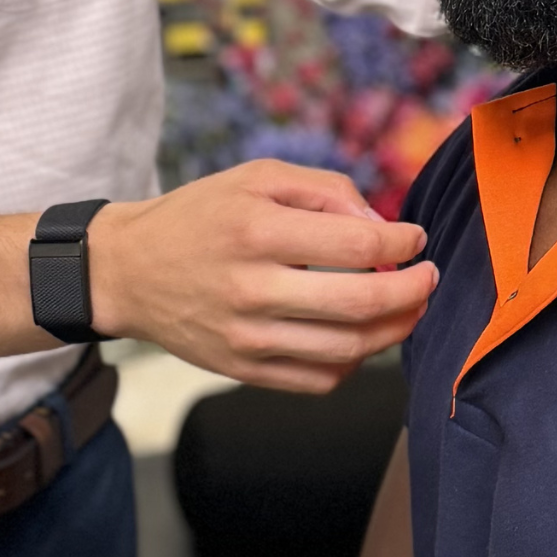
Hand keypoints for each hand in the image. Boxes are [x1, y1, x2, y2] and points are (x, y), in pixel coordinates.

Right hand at [88, 158, 437, 392]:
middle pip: (360, 303)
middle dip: (413, 292)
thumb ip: (325, 189)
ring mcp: (246, 336)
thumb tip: (382, 225)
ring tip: (409, 309)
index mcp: (256, 229)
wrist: (127, 270)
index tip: (414, 239)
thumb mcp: (256, 176)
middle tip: (429, 279)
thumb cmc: (199, 216)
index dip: (401, 244)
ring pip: (346, 349)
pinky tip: (360, 339)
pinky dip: (353, 364)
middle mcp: (252, 287)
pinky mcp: (241, 370)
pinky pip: (318, 380)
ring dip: (393, 331)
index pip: (356, 244)